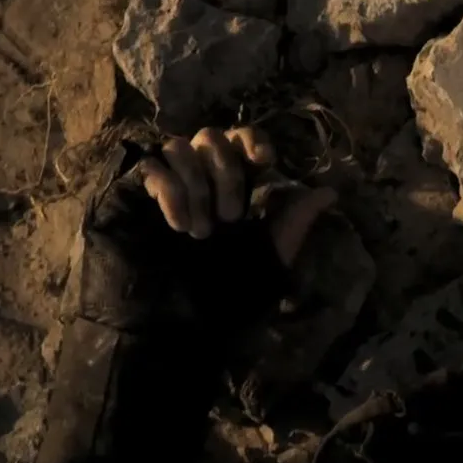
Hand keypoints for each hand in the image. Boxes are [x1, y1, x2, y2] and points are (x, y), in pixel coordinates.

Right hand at [79, 125, 336, 331]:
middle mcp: (198, 179)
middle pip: (210, 136)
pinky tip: (179, 224)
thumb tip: (330, 192)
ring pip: (178, 146)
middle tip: (232, 218)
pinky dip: (170, 190)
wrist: (173, 326)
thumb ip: (295, 222)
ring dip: (197, 185)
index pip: (240, 140)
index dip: (251, 140)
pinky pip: (150, 167)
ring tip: (201, 231)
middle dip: (226, 171)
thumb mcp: (270, 258)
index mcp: (231, 188)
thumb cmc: (223, 296)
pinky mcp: (132, 195)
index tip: (264, 162)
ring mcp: (164, 185)